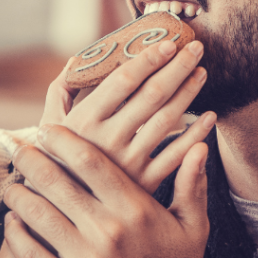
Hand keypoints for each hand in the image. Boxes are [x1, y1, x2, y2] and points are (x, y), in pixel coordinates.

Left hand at [4, 124, 209, 257]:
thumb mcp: (193, 228)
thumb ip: (192, 185)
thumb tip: (198, 146)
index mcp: (136, 210)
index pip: (91, 163)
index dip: (63, 141)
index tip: (46, 129)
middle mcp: (108, 232)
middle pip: (56, 183)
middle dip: (31, 162)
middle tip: (17, 150)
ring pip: (37, 216)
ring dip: (17, 196)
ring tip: (11, 186)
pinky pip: (31, 255)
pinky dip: (15, 236)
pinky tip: (11, 222)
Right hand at [41, 40, 215, 193]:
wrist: (60, 214)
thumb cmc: (55, 162)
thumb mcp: (49, 127)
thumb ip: (60, 92)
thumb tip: (77, 59)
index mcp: (83, 121)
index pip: (122, 81)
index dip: (148, 59)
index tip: (168, 42)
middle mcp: (105, 141)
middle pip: (151, 96)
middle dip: (177, 68)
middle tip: (197, 48)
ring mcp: (126, 164)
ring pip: (166, 122)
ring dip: (188, 94)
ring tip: (201, 73)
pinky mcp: (143, 185)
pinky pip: (175, 156)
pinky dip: (196, 135)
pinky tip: (208, 118)